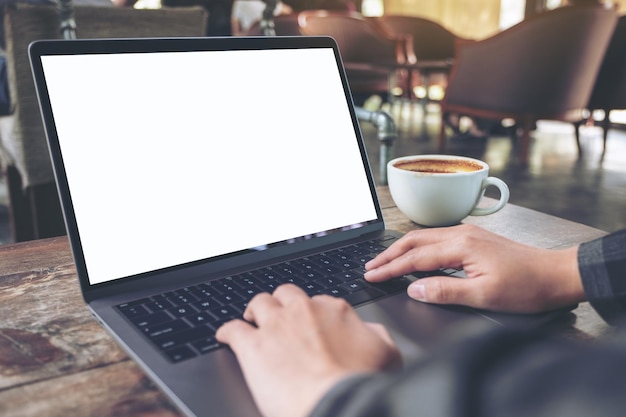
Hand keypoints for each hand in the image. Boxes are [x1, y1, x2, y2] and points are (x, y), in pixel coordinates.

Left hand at [216, 284, 400, 416]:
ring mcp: (276, 325)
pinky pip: (232, 328)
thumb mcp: (387, 356)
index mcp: (335, 311)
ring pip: (259, 303)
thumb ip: (376, 336)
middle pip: (287, 294)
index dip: (314, 315)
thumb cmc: (360, 385)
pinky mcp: (252, 346)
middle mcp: (304, 310)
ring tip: (252, 319)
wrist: (336, 404)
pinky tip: (226, 336)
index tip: (312, 326)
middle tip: (281, 317)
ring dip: (255, 311)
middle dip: (282, 304)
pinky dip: (227, 331)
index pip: (320, 302)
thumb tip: (369, 331)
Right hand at [365, 224, 584, 312]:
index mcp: (461, 246)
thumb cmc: (526, 287)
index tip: (371, 275)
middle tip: (370, 267)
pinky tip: (414, 256)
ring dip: (402, 249)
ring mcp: (468, 233)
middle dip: (389, 254)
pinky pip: (436, 238)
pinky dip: (418, 247)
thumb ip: (444, 291)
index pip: (415, 258)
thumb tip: (414, 288)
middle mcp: (461, 234)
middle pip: (414, 240)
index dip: (390, 268)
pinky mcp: (474, 238)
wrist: (556, 274)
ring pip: (424, 237)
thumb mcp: (484, 295)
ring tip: (384, 261)